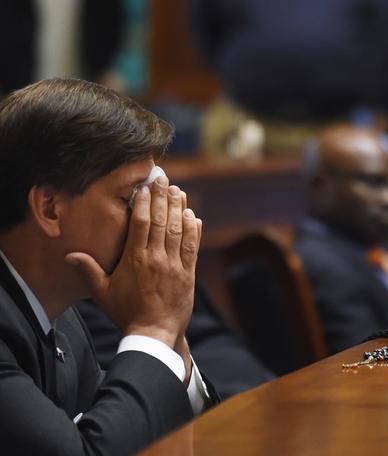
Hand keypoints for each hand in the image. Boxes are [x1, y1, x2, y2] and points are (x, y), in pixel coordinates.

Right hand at [66, 176, 201, 347]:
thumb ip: (89, 270)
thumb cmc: (126, 312)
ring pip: (177, 231)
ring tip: (179, 191)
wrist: (153, 333)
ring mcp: (174, 265)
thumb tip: (69, 255)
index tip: (145, 187)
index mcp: (135, 259)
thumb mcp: (103, 291)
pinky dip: (193, 230)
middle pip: (161, 221)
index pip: (141, 224)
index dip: (144, 203)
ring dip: (179, 209)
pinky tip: (192, 216)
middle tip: (164, 181)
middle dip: (162, 198)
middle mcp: (156, 258)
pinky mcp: (188, 274)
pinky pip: (192, 247)